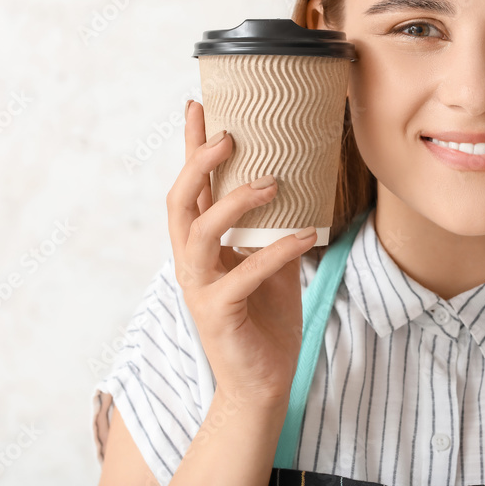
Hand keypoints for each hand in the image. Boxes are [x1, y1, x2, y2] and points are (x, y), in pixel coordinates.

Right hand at [166, 100, 317, 404]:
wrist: (263, 381)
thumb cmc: (266, 319)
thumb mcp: (271, 264)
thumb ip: (271, 229)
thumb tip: (296, 185)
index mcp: (202, 245)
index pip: (191, 187)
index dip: (190, 146)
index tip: (198, 104)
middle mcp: (191, 261)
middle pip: (179, 201)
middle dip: (199, 163)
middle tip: (230, 135)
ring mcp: (199, 287)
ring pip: (199, 232)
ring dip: (234, 202)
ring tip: (271, 182)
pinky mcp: (218, 313)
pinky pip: (243, 274)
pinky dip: (275, 251)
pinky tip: (305, 234)